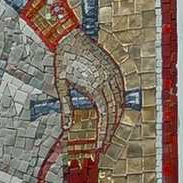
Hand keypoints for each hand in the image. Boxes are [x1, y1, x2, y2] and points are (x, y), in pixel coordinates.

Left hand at [53, 28, 126, 149]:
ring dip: (115, 121)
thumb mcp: (61, 84)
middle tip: (102, 146)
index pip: (104, 116)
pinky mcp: (115, 70)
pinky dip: (118, 107)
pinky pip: (121, 93)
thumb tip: (67, 128)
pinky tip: (112, 116)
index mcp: (95, 86)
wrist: (70, 37)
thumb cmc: (64, 59)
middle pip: (114, 113)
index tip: (99, 145)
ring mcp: (114, 75)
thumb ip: (66, 107)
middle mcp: (108, 81)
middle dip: (109, 131)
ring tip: (107, 134)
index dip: (103, 133)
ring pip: (120, 104)